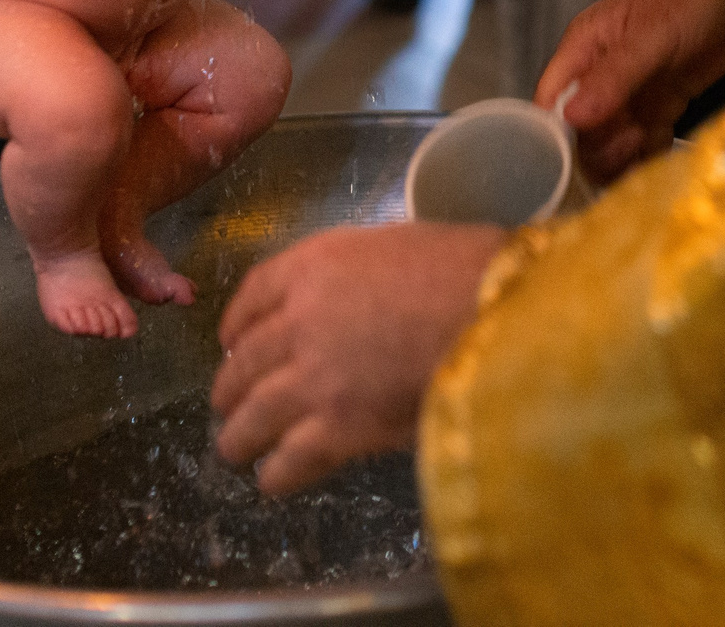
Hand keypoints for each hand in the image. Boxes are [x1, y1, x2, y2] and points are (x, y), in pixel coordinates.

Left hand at [212, 222, 505, 493]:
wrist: (495, 308)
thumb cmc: (465, 268)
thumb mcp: (396, 245)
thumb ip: (358, 275)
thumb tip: (356, 304)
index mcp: (313, 266)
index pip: (252, 295)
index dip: (236, 324)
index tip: (231, 342)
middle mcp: (298, 320)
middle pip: (242, 361)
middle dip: (231, 387)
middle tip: (229, 402)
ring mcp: (313, 377)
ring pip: (253, 415)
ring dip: (239, 436)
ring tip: (236, 450)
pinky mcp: (338, 427)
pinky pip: (289, 458)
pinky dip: (277, 472)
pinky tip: (273, 480)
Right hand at [536, 0, 724, 182]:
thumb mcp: (652, 33)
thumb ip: (614, 76)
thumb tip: (572, 121)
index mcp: (584, 49)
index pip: (551, 101)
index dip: (553, 135)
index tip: (569, 163)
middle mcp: (601, 74)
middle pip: (580, 129)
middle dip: (596, 147)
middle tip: (630, 144)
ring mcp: (633, 92)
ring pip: (612, 139)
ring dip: (623, 157)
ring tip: (647, 149)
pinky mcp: (663, 103)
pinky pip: (646, 139)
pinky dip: (650, 155)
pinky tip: (661, 161)